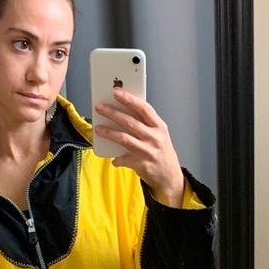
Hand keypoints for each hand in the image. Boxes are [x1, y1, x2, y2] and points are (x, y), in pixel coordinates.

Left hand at [93, 90, 184, 205]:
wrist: (170, 176)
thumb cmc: (162, 153)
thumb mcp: (160, 135)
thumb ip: (146, 124)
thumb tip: (124, 112)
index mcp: (159, 127)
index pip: (144, 108)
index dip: (129, 99)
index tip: (117, 92)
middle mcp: (154, 138)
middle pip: (129, 122)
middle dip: (112, 113)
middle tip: (100, 107)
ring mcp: (147, 151)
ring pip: (123, 138)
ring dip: (108, 132)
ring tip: (98, 128)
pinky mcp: (141, 164)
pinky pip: (123, 159)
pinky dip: (116, 159)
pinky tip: (113, 158)